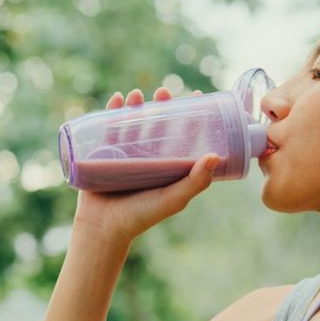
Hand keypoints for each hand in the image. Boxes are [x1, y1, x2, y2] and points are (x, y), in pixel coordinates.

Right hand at [73, 86, 214, 245]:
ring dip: (135, 105)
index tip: (196, 96)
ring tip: (137, 94)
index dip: (190, 115)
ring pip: (132, 122)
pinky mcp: (103, 155)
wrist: (103, 228)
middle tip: (164, 92)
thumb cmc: (141, 216)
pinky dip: (111, 112)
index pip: (182, 135)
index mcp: (167, 166)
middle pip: (157, 124)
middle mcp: (148, 158)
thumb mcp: (173, 199)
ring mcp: (125, 155)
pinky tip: (116, 99)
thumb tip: (216, 156)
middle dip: (161, 105)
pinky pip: (107, 129)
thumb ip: (195, 182)